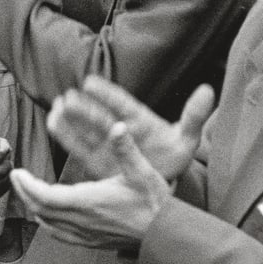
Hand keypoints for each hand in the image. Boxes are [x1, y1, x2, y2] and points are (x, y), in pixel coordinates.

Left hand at [10, 122, 170, 248]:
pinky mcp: (89, 242)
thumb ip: (127, 149)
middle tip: (16, 176)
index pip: (46, 196)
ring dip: (33, 206)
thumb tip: (118, 126)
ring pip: (47, 222)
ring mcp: (84, 234)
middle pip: (40, 209)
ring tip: (27, 189)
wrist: (164, 235)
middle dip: (24, 192)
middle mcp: (82, 220)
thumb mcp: (143, 172)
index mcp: (90, 201)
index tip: (17, 172)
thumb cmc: (155, 202)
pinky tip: (45, 214)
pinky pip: (58, 234)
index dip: (27, 185)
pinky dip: (46, 222)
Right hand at [49, 76, 213, 181]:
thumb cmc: (174, 156)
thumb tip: (208, 91)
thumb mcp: (187, 138)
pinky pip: (79, 146)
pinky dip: (67, 135)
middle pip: (99, 116)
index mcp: (140, 120)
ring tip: (55, 108)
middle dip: (84, 108)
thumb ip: (193, 116)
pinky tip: (54, 123)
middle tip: (68, 97)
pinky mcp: (97, 159)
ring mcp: (106, 143)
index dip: (107, 94)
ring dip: (70, 119)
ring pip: (85, 129)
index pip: (122, 104)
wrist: (163, 180)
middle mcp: (119, 128)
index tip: (91, 83)